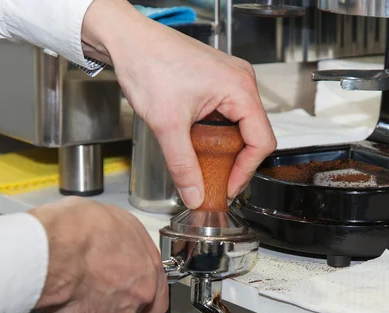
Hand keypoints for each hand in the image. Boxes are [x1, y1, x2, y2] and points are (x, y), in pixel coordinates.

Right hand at [29, 197, 167, 312]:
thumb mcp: (114, 218)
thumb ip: (123, 241)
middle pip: (133, 303)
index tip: (130, 282)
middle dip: (117, 295)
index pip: (158, 291)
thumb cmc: (80, 230)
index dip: (141, 286)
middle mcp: (139, 293)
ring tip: (76, 284)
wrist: (53, 251)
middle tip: (95, 278)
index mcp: (148, 266)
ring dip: (96, 305)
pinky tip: (65, 297)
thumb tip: (114, 239)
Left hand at [81, 0, 276, 208]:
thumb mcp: (167, 125)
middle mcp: (241, 82)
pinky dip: (216, 135)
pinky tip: (198, 146)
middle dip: (235, 164)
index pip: (262, 142)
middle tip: (217, 184)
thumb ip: (183, 165)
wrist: (127, 41)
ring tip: (206, 168)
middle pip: (253, 135)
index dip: (245, 172)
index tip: (227, 189)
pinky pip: (227, 116)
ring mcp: (230, 80)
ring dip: (224, 150)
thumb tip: (195, 195)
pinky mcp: (216, 82)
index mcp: (240, 89)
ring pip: (239, 127)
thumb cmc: (148, 65)